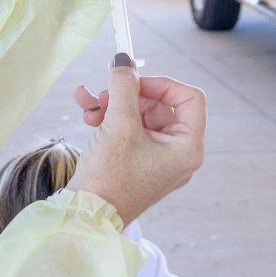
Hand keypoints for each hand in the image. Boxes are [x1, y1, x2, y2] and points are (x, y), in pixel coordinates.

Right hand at [69, 55, 205, 225]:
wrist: (86, 217)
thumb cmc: (110, 177)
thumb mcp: (118, 124)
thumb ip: (123, 86)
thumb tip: (123, 59)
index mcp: (187, 147)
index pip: (190, 98)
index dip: (162, 83)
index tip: (134, 81)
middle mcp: (178, 153)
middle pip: (161, 104)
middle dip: (128, 94)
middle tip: (104, 93)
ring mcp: (157, 159)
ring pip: (140, 115)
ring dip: (113, 104)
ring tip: (88, 104)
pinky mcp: (137, 162)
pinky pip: (129, 129)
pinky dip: (109, 119)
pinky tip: (87, 114)